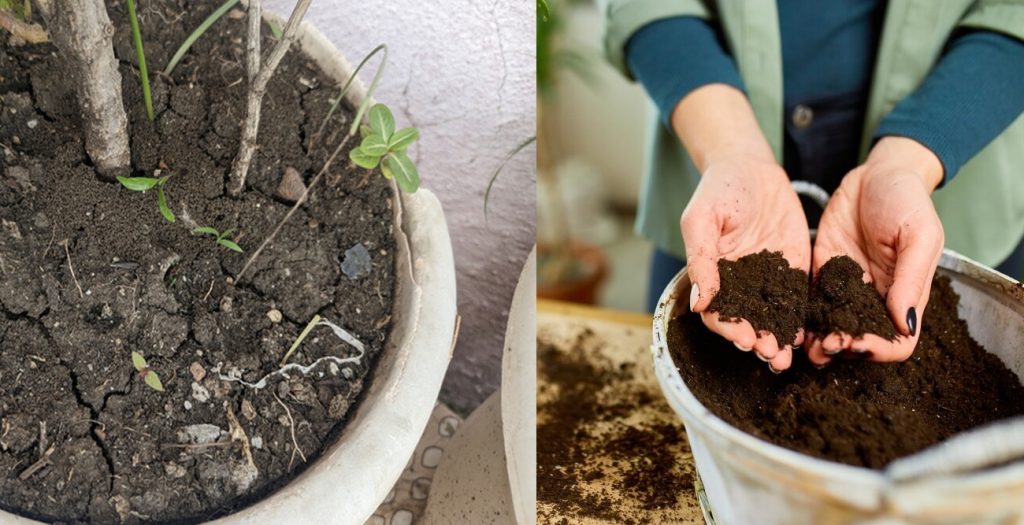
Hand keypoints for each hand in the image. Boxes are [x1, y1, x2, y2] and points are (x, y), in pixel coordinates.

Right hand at [682, 158, 810, 370]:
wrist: (751, 167)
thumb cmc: (719, 190)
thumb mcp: (701, 219)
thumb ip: (701, 259)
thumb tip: (699, 302)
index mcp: (713, 276)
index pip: (717, 313)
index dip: (729, 328)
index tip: (742, 338)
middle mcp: (740, 284)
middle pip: (747, 321)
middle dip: (757, 340)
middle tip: (770, 353)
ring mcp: (767, 279)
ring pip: (773, 317)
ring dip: (778, 338)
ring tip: (786, 356)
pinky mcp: (793, 270)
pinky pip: (797, 299)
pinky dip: (800, 319)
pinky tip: (807, 334)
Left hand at [808, 136, 944, 364]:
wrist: (876, 173)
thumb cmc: (907, 200)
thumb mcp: (919, 235)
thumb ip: (912, 279)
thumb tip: (904, 323)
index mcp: (904, 294)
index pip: (898, 340)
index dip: (880, 349)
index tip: (857, 344)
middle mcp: (874, 296)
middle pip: (860, 339)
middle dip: (842, 348)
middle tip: (823, 346)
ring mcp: (846, 286)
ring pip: (831, 326)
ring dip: (818, 340)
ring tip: (802, 345)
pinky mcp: (822, 270)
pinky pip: (810, 300)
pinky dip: (800, 316)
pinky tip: (787, 321)